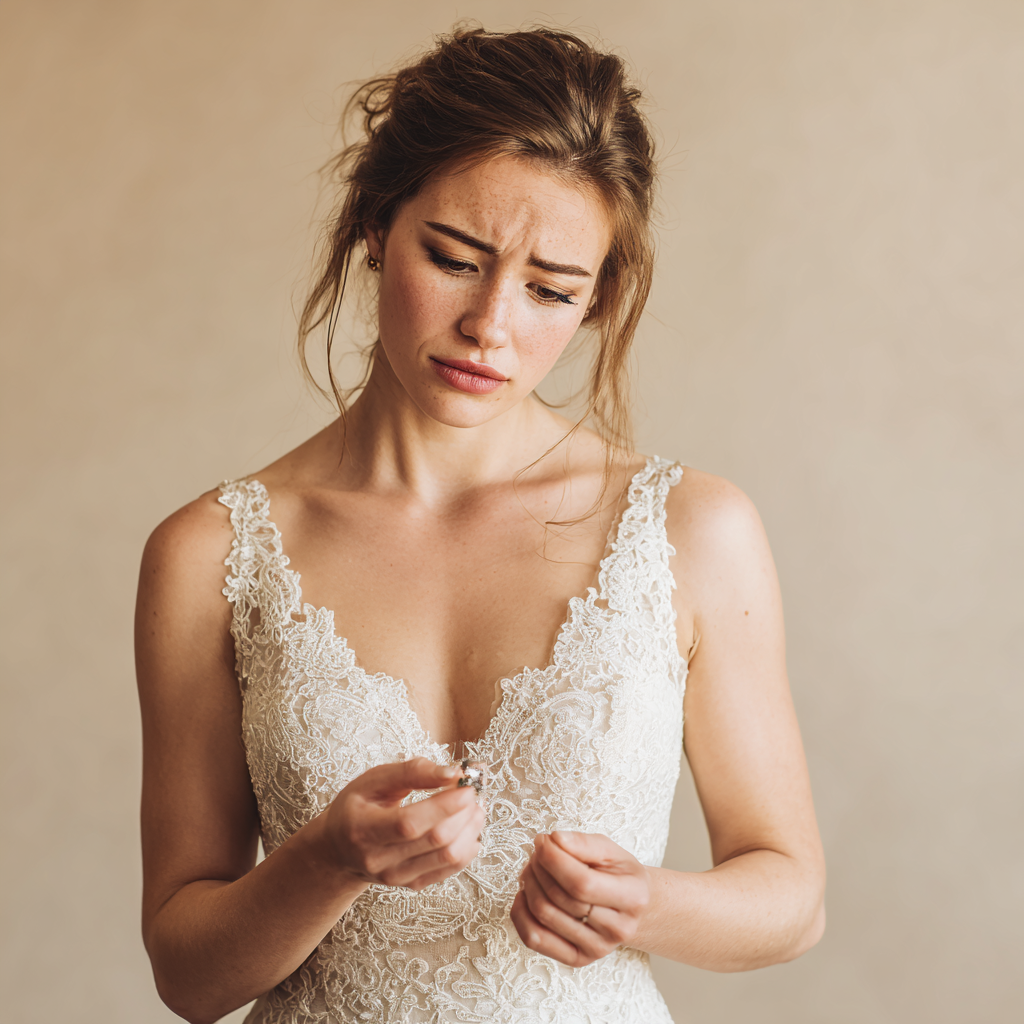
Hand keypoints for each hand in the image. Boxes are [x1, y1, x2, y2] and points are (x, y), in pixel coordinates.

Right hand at [323, 757, 484, 890]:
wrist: (339, 849)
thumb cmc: (356, 808)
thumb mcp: (374, 780)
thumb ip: (412, 772)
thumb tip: (452, 773)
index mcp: (363, 828)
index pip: (409, 822)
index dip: (444, 804)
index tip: (466, 786)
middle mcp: (378, 859)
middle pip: (434, 840)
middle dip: (464, 813)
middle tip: (475, 793)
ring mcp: (395, 876)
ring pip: (447, 857)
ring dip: (471, 830)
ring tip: (477, 808)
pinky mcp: (411, 885)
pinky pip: (448, 871)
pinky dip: (467, 849)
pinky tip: (471, 831)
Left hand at [510, 831, 649, 966]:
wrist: (632, 909)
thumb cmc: (620, 875)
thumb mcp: (611, 851)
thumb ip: (584, 843)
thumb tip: (555, 840)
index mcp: (632, 897)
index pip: (582, 882)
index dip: (554, 859)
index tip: (542, 840)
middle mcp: (617, 929)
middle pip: (559, 898)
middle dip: (539, 867)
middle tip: (538, 851)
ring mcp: (596, 948)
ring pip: (544, 915)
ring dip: (529, 884)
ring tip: (533, 868)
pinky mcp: (577, 959)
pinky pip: (535, 939)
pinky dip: (520, 913)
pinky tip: (525, 893)